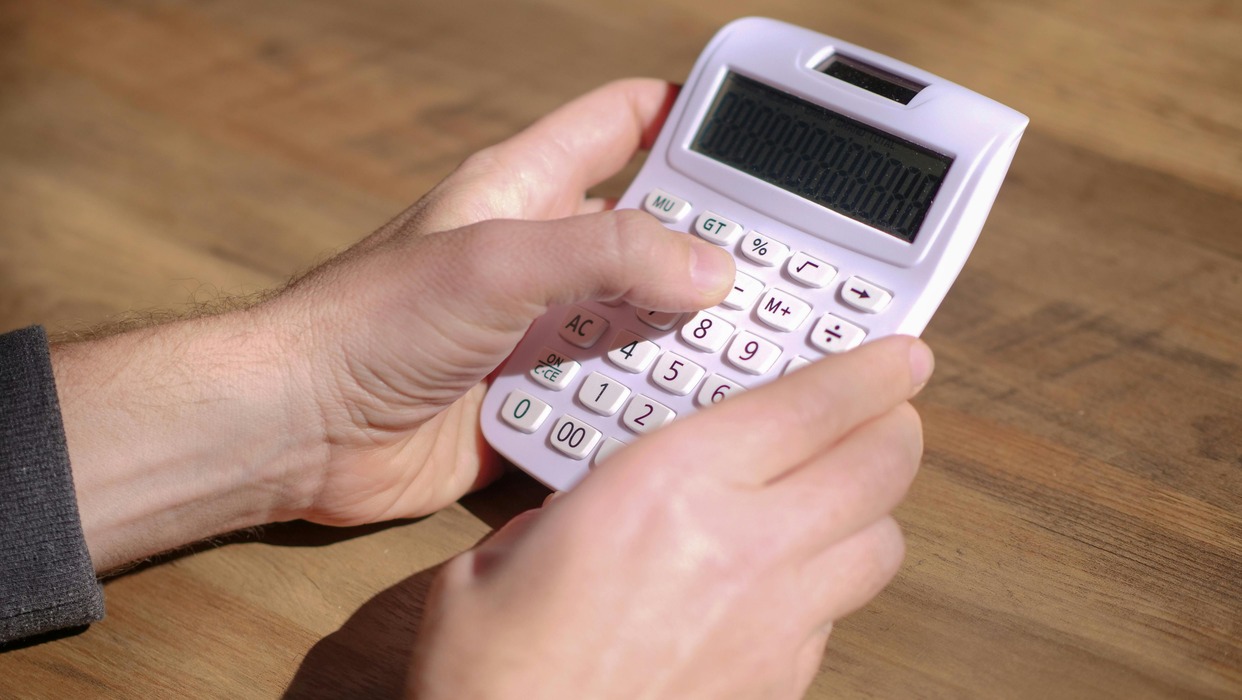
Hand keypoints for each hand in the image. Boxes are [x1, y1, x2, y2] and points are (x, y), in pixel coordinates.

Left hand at [54, 79, 735, 569]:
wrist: (300, 430)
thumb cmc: (369, 322)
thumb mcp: (495, 261)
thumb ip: (606, 253)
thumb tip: (709, 266)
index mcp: (526, 187)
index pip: (623, 121)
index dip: (689, 115)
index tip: (760, 137)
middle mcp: (541, 252)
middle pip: (651, 228)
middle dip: (713, 245)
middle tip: (788, 268)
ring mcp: (538, 325)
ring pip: (641, 317)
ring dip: (686, 335)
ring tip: (756, 349)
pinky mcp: (532, 394)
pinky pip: (611, 390)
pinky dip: (647, 401)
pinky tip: (686, 414)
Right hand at [410, 336, 932, 699]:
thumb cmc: (492, 670)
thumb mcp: (508, 549)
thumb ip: (579, 505)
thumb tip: (609, 499)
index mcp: (669, 488)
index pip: (812, 405)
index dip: (871, 371)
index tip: (901, 356)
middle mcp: (743, 548)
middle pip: (878, 468)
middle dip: (893, 428)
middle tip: (882, 413)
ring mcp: (775, 624)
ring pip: (880, 544)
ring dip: (871, 507)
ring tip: (839, 492)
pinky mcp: (780, 683)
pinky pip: (840, 612)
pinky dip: (832, 580)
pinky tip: (787, 579)